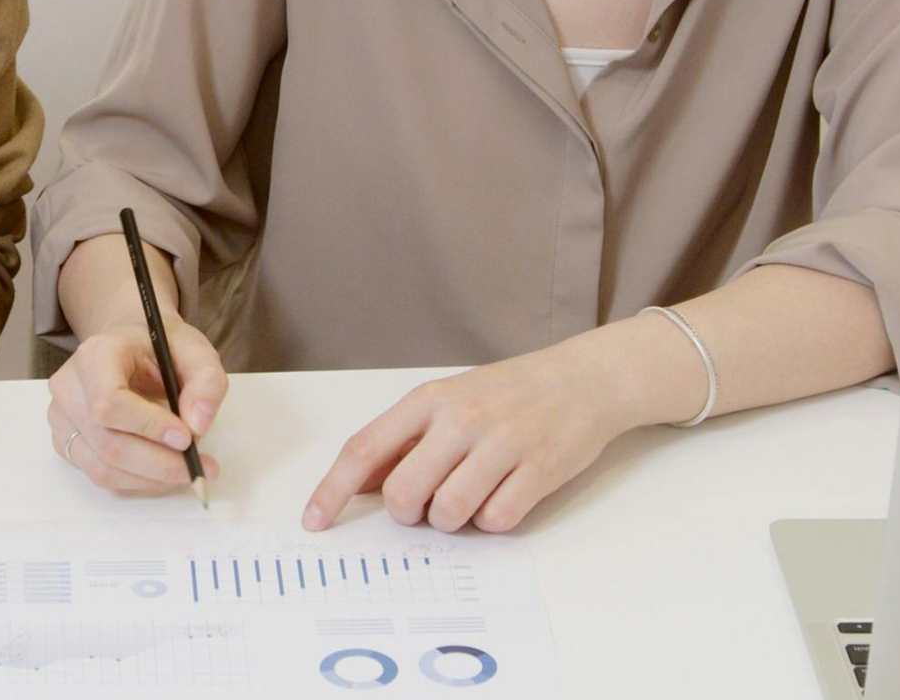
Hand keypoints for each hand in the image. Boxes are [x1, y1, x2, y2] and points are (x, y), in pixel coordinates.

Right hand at [47, 315, 225, 490]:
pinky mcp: (66, 441)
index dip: (148, 426)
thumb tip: (198, 426)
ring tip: (187, 470)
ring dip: (151, 479)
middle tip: (201, 467)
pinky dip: (137, 480)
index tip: (187, 438)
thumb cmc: (159, 347)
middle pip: (108, 443)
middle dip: (160, 463)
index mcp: (95, 354)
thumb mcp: (195, 351)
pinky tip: (161, 469)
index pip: (109, 402)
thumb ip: (206, 383)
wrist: (129, 345)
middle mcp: (69, 386)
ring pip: (103, 467)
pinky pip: (100, 474)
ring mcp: (62, 417)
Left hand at [302, 342, 637, 533]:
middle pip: (404, 493)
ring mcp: (502, 444)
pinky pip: (495, 520)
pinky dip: (492, 520)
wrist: (584, 378)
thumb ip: (404, 439)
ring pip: (448, 512)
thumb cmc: (508, 393)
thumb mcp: (448, 400)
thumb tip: (358, 484)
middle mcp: (461, 419)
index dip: (332, 490)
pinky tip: (501, 495)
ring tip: (469, 495)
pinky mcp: (539, 470)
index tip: (315, 521)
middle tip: (425, 505)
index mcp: (429, 400)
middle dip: (407, 513)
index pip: (364, 450)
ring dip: (451, 520)